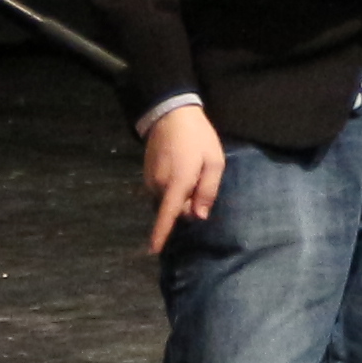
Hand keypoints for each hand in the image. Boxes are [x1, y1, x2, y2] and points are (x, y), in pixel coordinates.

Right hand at [140, 104, 226, 253]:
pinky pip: (161, 189)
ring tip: (191, 169)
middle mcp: (159, 184)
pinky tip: (180, 168)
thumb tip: (199, 216)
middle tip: (201, 180)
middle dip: (188, 204)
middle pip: (174, 208)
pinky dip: (172, 187)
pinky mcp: (147, 173)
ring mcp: (150, 178)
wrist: (170, 113)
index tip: (153, 250)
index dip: (161, 234)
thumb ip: (208, 191)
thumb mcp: (214, 162)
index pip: (167, 215)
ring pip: (167, 199)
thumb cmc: (198, 137)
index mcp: (177, 183)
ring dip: (180, 194)